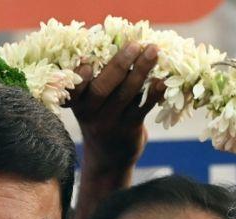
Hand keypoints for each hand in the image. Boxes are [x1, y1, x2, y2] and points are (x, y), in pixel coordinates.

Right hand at [68, 42, 164, 173]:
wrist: (108, 158)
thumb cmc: (100, 118)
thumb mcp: (90, 103)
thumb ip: (99, 79)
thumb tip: (122, 44)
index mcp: (77, 103)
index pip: (74, 90)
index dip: (80, 77)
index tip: (86, 62)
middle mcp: (90, 114)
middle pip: (103, 88)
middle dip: (120, 64)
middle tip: (135, 45)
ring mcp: (110, 123)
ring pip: (126, 94)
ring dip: (141, 70)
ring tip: (153, 51)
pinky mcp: (129, 130)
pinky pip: (143, 108)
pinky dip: (154, 93)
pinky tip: (162, 80)